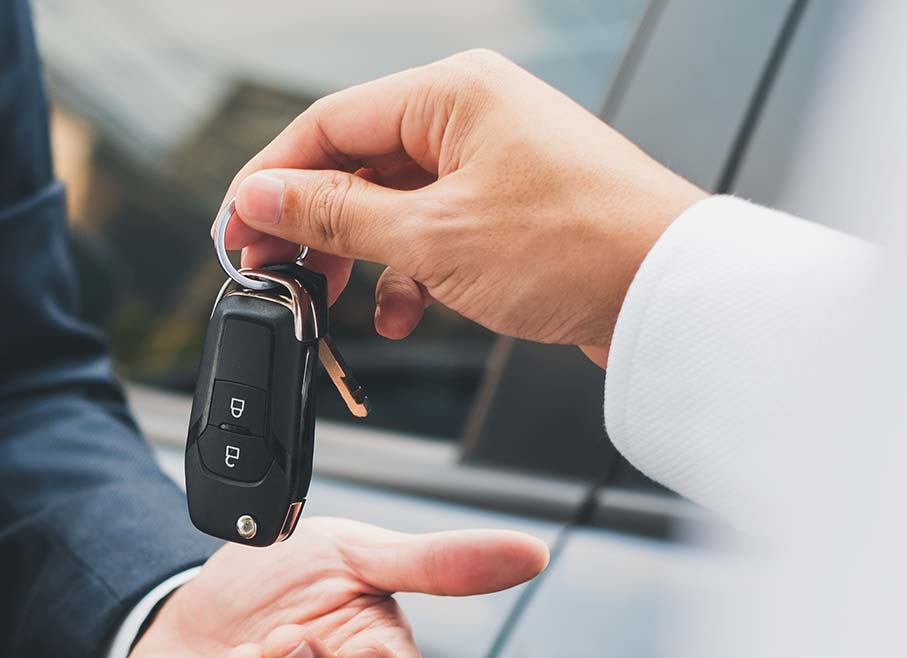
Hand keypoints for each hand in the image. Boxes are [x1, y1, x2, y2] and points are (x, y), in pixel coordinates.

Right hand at [220, 50, 706, 365]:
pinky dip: (409, 274)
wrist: (672, 295)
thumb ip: (333, 218)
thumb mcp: (430, 239)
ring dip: (360, 259)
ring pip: (393, 204)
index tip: (235, 234)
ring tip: (336, 303)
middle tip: (275, 276)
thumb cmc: (577, 248)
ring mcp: (495, 160)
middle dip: (313, 227)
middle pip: (356, 163)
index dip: (269, 182)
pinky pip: (434, 231)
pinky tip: (403, 314)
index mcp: (452, 93)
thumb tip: (260, 200)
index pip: (327, 124)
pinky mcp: (513, 207)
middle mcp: (472, 114)